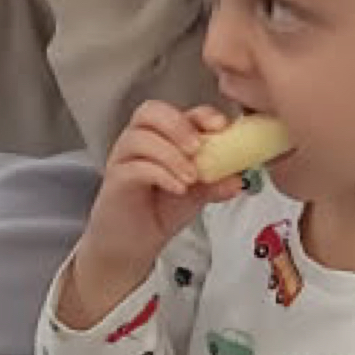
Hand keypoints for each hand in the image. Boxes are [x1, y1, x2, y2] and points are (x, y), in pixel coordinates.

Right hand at [74, 103, 242, 299]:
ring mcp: (124, 158)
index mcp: (163, 136)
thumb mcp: (198, 193)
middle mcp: (140, 139)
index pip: (179, 111)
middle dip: (178, 125)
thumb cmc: (161, 210)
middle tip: (198, 147)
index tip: (221, 126)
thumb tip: (239, 179)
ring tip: (191, 177)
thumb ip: (216, 182)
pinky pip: (134, 167)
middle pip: (151, 111)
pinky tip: (178, 188)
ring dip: (171, 155)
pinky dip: (160, 175)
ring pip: (140, 138)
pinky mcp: (116, 179)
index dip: (201, 114)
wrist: (133, 243)